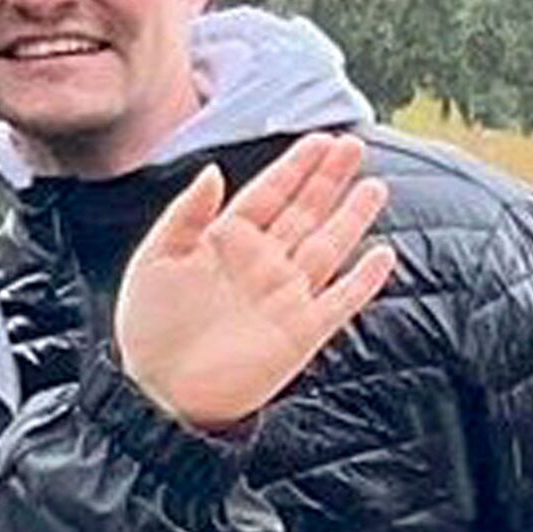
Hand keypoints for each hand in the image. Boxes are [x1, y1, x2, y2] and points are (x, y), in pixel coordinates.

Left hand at [109, 131, 396, 434]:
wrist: (159, 392)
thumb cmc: (149, 326)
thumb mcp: (156, 259)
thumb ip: (186, 214)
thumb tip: (213, 170)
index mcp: (225, 241)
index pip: (269, 194)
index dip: (295, 167)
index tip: (320, 139)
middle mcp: (262, 263)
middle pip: (304, 212)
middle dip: (329, 179)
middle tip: (355, 145)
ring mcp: (285, 296)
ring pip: (328, 247)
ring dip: (352, 218)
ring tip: (374, 186)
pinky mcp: (301, 332)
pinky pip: (340, 301)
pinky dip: (364, 280)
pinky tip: (383, 255)